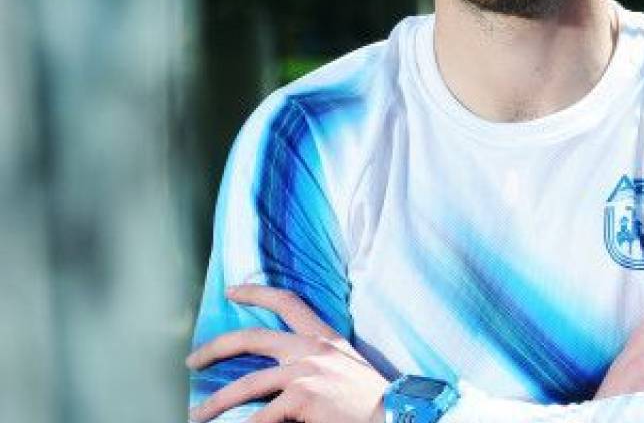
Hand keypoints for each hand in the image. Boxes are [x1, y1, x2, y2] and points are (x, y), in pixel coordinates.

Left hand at [186, 285, 387, 422]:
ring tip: (197, 415)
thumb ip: (318, 358)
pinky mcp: (304, 399)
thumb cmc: (370, 398)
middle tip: (192, 361)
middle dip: (215, 348)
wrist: (395, 413)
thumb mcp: (345, 365)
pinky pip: (261, 418)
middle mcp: (313, 349)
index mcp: (324, 337)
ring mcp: (307, 373)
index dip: (256, 292)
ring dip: (216, 403)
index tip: (231, 290)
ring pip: (247, 385)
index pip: (288, 301)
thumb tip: (284, 365)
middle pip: (252, 338)